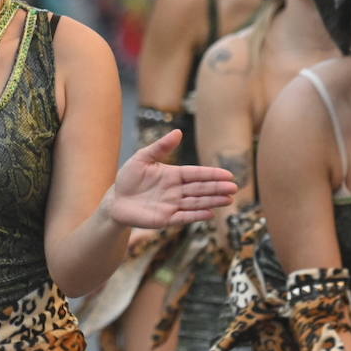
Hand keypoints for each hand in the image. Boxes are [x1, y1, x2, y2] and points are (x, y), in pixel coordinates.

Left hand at [106, 130, 236, 227]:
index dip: (212, 174)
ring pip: (196, 203)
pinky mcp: (165, 219)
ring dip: (212, 201)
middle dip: (217, 188)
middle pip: (200, 189)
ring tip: (228, 200)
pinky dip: (196, 216)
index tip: (228, 175)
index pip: (196, 174)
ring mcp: (172, 205)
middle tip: (234, 188)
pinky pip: (184, 217)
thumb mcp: (142, 158)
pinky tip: (210, 213)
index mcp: (173, 175)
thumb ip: (160, 147)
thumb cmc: (128, 178)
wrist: (116, 201)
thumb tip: (178, 131)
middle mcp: (176, 190)